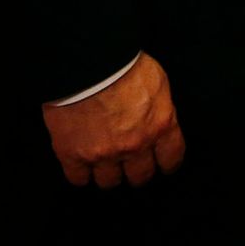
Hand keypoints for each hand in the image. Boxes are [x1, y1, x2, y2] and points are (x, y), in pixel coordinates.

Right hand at [41, 52, 184, 188]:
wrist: (88, 63)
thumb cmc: (125, 64)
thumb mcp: (158, 82)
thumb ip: (160, 108)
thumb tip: (157, 121)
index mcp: (160, 125)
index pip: (171, 158)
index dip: (167, 163)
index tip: (162, 163)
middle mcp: (134, 145)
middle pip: (140, 176)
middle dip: (137, 171)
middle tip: (131, 165)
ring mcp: (103, 153)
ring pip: (109, 182)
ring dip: (108, 173)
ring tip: (104, 162)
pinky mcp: (73, 155)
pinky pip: (78, 179)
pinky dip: (80, 173)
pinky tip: (82, 164)